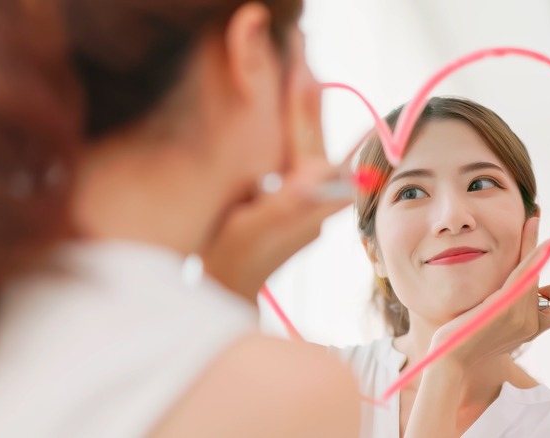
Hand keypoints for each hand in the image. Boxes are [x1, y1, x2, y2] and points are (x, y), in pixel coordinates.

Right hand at [201, 33, 349, 300]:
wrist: (226, 291)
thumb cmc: (231, 262)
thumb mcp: (254, 231)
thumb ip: (290, 202)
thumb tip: (323, 172)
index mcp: (307, 198)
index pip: (309, 137)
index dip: (304, 98)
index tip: (300, 60)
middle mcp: (314, 196)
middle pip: (314, 133)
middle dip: (307, 91)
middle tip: (300, 48)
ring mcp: (305, 198)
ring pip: (306, 141)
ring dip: (300, 105)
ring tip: (295, 67)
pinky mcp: (294, 201)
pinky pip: (295, 154)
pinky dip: (288, 127)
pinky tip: (278, 111)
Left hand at [432, 216, 549, 367]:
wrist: (449, 360)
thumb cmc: (462, 342)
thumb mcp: (489, 325)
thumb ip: (501, 308)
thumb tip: (503, 290)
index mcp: (529, 328)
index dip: (548, 278)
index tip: (538, 256)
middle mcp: (531, 325)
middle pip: (540, 277)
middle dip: (538, 248)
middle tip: (533, 219)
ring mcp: (520, 318)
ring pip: (533, 273)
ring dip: (533, 244)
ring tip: (532, 219)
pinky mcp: (505, 309)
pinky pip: (523, 277)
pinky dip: (531, 257)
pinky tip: (535, 242)